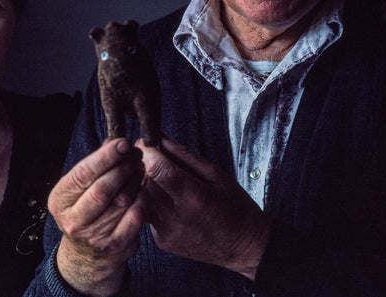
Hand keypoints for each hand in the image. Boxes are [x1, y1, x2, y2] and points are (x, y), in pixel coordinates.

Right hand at [49, 138, 146, 296]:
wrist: (87, 254)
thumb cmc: (86, 210)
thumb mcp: (80, 189)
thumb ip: (95, 167)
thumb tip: (118, 144)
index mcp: (60, 200)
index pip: (83, 173)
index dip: (105, 156)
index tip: (123, 143)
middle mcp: (73, 220)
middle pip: (103, 188)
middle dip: (123, 168)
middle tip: (135, 157)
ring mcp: (93, 236)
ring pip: (122, 201)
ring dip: (135, 182)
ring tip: (139, 172)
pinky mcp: (114, 246)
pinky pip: (135, 217)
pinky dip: (142, 201)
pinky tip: (142, 192)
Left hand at [137, 138, 269, 280]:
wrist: (243, 247)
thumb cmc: (235, 207)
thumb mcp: (216, 175)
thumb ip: (185, 156)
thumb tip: (160, 139)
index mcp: (195, 198)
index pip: (159, 171)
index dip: (149, 153)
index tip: (146, 142)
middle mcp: (177, 219)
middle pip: (146, 184)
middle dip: (145, 167)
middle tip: (152, 157)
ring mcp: (167, 233)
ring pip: (143, 199)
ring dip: (147, 184)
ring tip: (161, 178)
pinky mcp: (162, 241)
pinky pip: (148, 213)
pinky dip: (153, 202)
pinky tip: (168, 199)